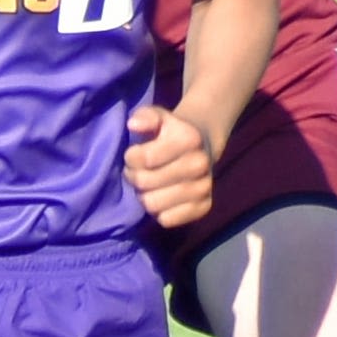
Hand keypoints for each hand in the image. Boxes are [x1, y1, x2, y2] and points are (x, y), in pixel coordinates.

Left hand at [123, 105, 217, 227]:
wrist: (200, 148)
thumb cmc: (170, 133)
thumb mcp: (158, 118)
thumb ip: (145, 117)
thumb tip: (133, 124)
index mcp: (190, 139)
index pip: (142, 159)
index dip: (131, 157)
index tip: (135, 154)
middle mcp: (201, 164)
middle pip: (145, 183)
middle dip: (135, 177)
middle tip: (139, 171)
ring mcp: (204, 187)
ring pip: (153, 204)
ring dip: (144, 196)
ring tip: (148, 185)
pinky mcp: (205, 207)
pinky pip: (167, 220)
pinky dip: (159, 212)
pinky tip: (162, 197)